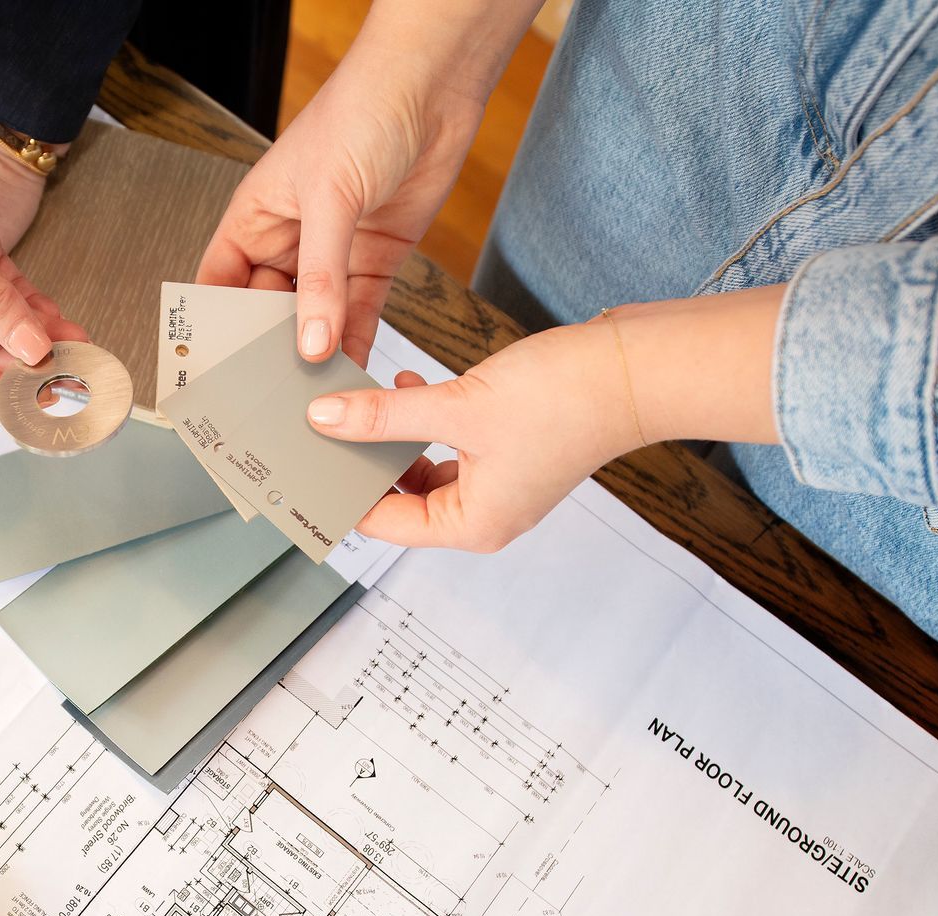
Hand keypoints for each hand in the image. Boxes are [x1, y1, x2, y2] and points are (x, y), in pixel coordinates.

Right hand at [198, 6, 511, 365]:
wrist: (430, 88)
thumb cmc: (361, 112)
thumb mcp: (329, 198)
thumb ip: (320, 277)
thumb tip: (310, 341)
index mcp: (255, 217)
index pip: (221, 283)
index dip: (214, 326)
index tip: (213, 369)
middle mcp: (290, 239)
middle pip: (267, 310)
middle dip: (268, 350)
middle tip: (269, 393)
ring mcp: (333, 254)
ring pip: (315, 319)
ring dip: (315, 354)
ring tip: (311, 393)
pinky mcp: (374, 261)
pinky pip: (359, 315)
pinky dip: (355, 344)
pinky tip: (351, 371)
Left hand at [305, 289, 786, 551]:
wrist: (636, 368)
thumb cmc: (565, 397)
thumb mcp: (458, 405)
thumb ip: (385, 414)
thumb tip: (323, 419)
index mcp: (471, 525)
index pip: (383, 522)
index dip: (341, 490)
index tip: (301, 462)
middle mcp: (485, 515)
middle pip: (400, 499)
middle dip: (362, 461)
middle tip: (318, 427)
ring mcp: (500, 485)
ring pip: (421, 468)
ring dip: (391, 436)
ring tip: (360, 400)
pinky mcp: (510, 451)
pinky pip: (448, 446)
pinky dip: (423, 421)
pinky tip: (410, 383)